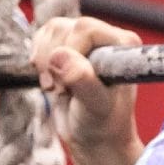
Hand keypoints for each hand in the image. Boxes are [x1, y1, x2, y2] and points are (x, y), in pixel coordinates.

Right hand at [29, 17, 142, 164]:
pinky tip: (51, 80)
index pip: (86, 29)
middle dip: (53, 60)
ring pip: (51, 30)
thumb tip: (61, 55)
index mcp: (124, 45)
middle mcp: (108, 38)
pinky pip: (43, 37)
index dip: (69, 53)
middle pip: (64, 28)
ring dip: (44, 61)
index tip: (68, 84)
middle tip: (61, 90)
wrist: (94, 136)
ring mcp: (86, 40)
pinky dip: (39, 60)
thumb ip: (84, 81)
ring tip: (58, 88)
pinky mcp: (68, 46)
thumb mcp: (96, 105)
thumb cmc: (103, 123)